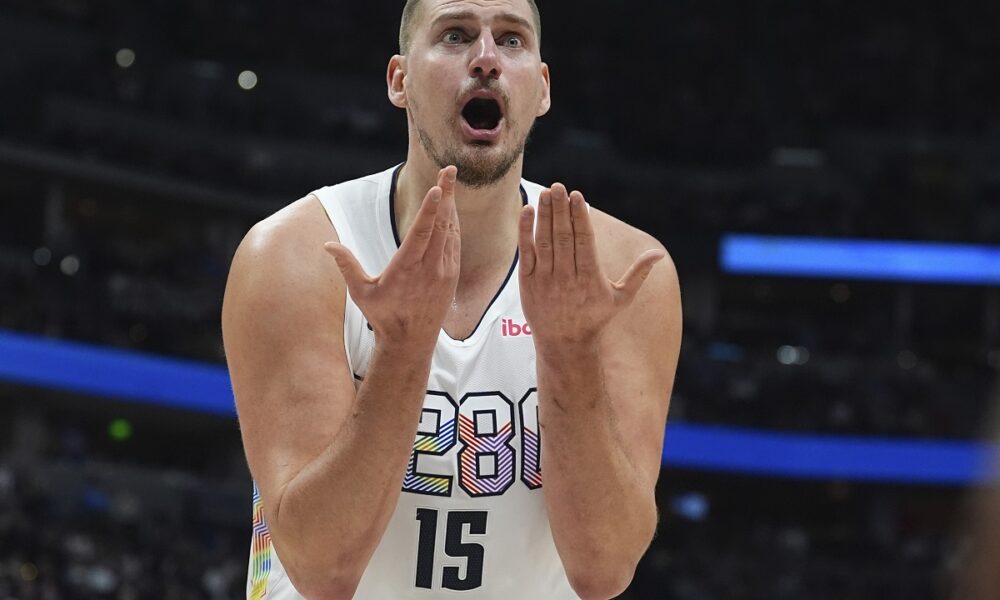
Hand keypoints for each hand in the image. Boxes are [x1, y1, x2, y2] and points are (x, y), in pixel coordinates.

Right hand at [325, 166, 459, 346]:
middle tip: (449, 169)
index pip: (422, 234)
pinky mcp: (452, 275)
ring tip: (450, 181)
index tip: (437, 188)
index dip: (430, 210)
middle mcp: (431, 268)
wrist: (411, 341)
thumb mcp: (361, 292)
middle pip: (442, 225)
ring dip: (451, 206)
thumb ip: (347, 265)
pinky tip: (451, 209)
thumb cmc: (383, 316)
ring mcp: (445, 271)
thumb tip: (327, 245)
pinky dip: (453, 223)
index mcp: (408, 269)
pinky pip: (455, 243)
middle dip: (446, 195)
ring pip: (451, 231)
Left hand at [517, 183, 664, 347]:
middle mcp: (567, 277)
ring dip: (544, 216)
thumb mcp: (621, 299)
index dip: (580, 217)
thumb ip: (638, 274)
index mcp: (590, 278)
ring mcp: (545, 279)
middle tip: (559, 187)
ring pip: (544, 242)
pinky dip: (525, 232)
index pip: (585, 241)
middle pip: (563, 237)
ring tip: (545, 193)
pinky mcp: (527, 282)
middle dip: (560, 210)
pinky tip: (527, 211)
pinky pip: (526, 253)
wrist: (565, 344)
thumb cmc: (596, 318)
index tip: (577, 196)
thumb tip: (658, 255)